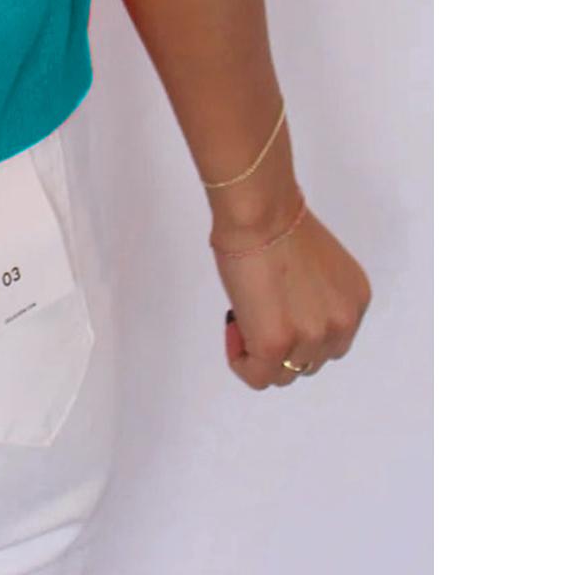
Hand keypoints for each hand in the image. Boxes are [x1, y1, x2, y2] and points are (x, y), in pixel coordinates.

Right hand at [216, 195, 371, 390]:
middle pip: (309, 361)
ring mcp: (310, 338)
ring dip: (259, 352)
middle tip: (256, 311)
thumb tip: (287, 308)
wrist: (259, 211)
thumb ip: (313, 296)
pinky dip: (240, 360)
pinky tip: (233, 330)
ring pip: (282, 373)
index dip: (298, 328)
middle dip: (281, 344)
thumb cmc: (275, 219)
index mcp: (354, 301)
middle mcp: (341, 325)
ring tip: (242, 315)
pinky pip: (256, 377)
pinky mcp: (275, 345)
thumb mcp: (316, 266)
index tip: (275, 308)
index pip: (330, 340)